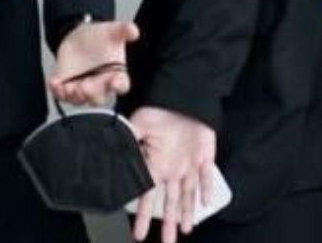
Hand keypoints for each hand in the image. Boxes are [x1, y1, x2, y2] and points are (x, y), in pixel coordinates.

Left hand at [48, 17, 137, 106]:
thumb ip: (124, 30)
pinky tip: (55, 83)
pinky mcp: (66, 87)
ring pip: (79, 99)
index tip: (115, 82)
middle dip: (92, 94)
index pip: (121, 85)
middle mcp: (100, 86)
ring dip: (74, 95)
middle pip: (99, 97)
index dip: (119, 86)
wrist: (79, 37)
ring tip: (69, 87)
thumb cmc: (100, 37)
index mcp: (115, 74)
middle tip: (86, 86)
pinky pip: (60, 95)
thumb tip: (134, 31)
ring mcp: (82, 88)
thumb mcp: (113, 30)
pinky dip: (57, 91)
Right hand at [129, 106, 218, 241]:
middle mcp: (171, 169)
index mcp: (154, 164)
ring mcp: (188, 163)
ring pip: (187, 195)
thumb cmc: (160, 107)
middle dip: (168, 225)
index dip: (143, 216)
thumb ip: (129, 141)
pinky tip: (205, 203)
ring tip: (184, 231)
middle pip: (169, 203)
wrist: (184, 93)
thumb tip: (115, 154)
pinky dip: (206, 189)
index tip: (139, 235)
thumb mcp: (139, 124)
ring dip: (186, 213)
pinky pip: (206, 176)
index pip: (146, 196)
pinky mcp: (204, 155)